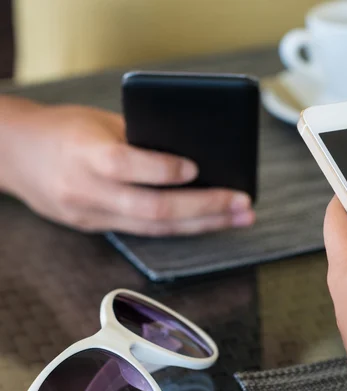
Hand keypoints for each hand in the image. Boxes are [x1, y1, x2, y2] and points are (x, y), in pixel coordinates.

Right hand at [0, 102, 254, 235]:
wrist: (14, 153)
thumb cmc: (63, 128)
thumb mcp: (99, 121)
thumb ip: (140, 139)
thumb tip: (194, 153)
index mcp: (84, 152)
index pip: (126, 165)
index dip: (163, 170)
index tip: (197, 168)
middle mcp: (86, 189)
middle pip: (151, 209)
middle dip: (205, 208)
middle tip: (243, 202)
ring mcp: (89, 214)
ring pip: (154, 229)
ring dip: (203, 225)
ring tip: (239, 217)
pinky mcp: (95, 227)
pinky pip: (144, 232)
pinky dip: (180, 228)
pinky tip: (209, 222)